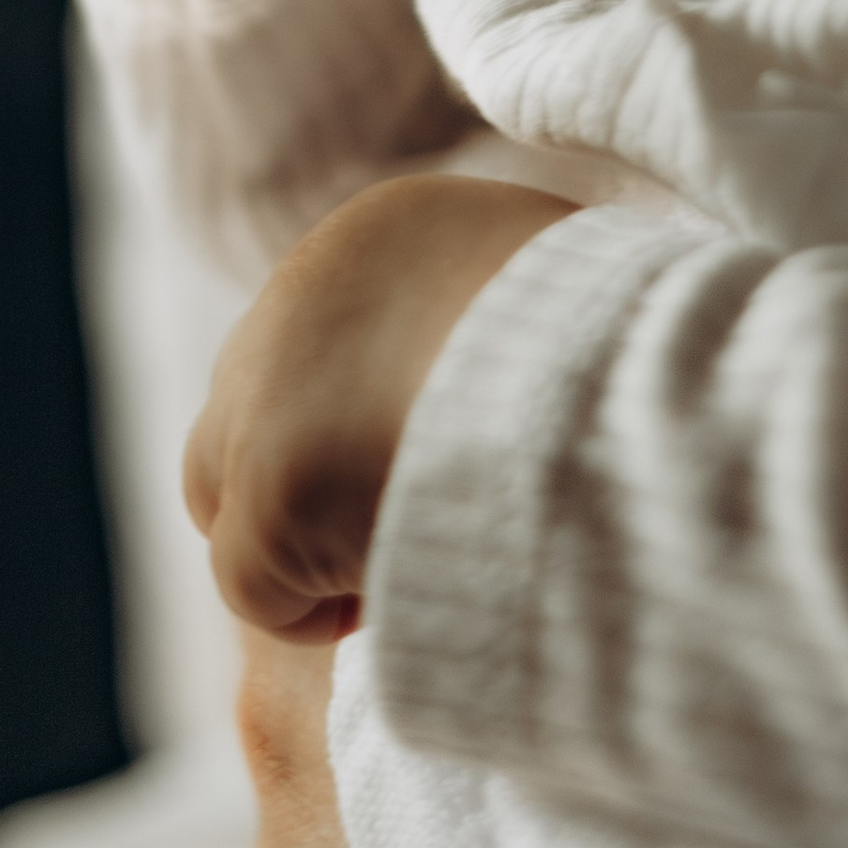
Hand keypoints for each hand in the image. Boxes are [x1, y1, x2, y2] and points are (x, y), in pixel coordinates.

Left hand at [187, 175, 574, 637]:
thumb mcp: (561, 290)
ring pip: (224, 488)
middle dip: (308, 471)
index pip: (326, 336)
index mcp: (376, 236)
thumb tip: (504, 370)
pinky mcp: (268, 497)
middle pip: (255, 402)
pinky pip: (253, 584)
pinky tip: (390, 603)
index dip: (366, 414)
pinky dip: (308, 612)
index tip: (434, 459)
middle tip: (402, 521)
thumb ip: (500, 316)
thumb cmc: (624, 346)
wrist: (612, 384)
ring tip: (400, 566)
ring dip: (298, 540)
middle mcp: (294, 301)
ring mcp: (266, 399)